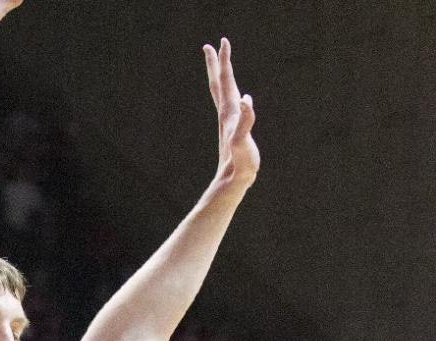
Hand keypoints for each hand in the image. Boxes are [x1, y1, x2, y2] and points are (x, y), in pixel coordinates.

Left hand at [204, 38, 258, 189]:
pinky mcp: (232, 130)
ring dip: (221, 78)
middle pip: (219, 84)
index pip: (225, 80)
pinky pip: (231, 108)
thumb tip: (247, 99)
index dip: (224, 61)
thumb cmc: (240, 164)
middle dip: (217, 64)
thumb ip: (245, 120)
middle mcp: (226, 114)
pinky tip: (238, 97)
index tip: (221, 41)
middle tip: (211, 46)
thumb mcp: (242, 141)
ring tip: (220, 67)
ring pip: (222, 95)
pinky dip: (232, 96)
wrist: (232, 182)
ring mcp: (228, 122)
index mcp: (229, 112)